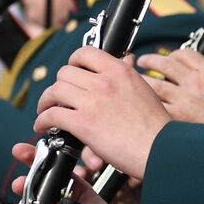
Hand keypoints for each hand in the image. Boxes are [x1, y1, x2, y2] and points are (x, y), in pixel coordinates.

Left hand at [32, 47, 169, 180]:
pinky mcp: (83, 123)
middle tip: (58, 96)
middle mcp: (104, 82)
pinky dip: (42, 120)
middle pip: (66, 72)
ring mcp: (93, 101)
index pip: (86, 53)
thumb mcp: (145, 90)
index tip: (71, 71)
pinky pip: (52, 115)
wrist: (161, 150)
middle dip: (58, 85)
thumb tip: (127, 59)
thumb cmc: (156, 126)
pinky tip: (42, 126)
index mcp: (120, 71)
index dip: (73, 61)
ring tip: (45, 110)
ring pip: (55, 91)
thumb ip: (129, 76)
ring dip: (45, 102)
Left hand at [138, 49, 203, 124]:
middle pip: (165, 64)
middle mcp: (195, 83)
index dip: (174, 54)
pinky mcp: (176, 118)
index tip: (169, 57)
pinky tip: (140, 103)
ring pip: (155, 84)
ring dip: (143, 79)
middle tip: (143, 61)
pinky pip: (154, 106)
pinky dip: (145, 102)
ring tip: (136, 79)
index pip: (186, 55)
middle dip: (151, 60)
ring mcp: (183, 100)